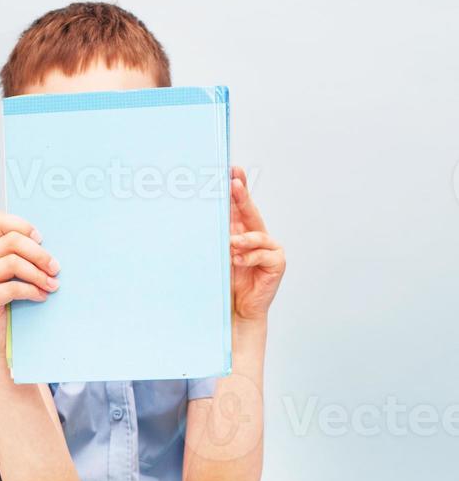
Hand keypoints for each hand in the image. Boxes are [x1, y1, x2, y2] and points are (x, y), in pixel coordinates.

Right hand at [0, 212, 59, 359]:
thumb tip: (54, 250)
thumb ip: (30, 259)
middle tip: (56, 269)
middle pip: (12, 241)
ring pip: (12, 262)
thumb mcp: (24, 277)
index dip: (22, 225)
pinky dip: (31, 291)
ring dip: (38, 274)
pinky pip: (11, 287)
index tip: (42, 239)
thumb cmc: (18, 305)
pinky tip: (41, 297)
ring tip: (52, 286)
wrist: (4, 339)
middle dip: (39, 254)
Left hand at [229, 166, 285, 321]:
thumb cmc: (228, 283)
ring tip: (231, 243)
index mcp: (243, 231)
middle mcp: (258, 236)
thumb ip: (218, 238)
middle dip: (242, 196)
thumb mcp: (220, 257)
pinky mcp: (276, 263)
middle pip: (250, 212)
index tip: (230, 170)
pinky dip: (249, 257)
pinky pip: (263, 255)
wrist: (238, 310)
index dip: (236, 188)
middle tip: (234, 182)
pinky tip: (238, 260)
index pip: (239, 206)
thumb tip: (204, 217)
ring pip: (257, 235)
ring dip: (243, 238)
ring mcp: (270, 248)